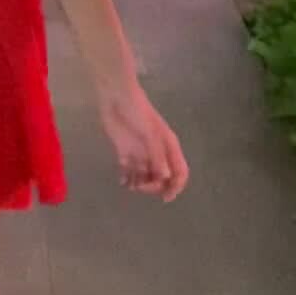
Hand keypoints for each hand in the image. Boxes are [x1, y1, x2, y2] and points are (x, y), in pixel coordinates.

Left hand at [97, 83, 188, 200]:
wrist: (116, 97)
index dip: (175, 186)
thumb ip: (157, 156)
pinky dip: (127, 180)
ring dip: (140, 185)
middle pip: (162, 178)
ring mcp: (141, 153)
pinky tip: (123, 182)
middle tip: (141, 187)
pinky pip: (128, 171)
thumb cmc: (138, 112)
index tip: (165, 198)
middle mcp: (157, 152)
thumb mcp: (150, 133)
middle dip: (154, 186)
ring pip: (145, 177)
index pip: (179, 172)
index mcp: (168, 147)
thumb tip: (165, 177)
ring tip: (131, 185)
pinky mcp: (125, 151)